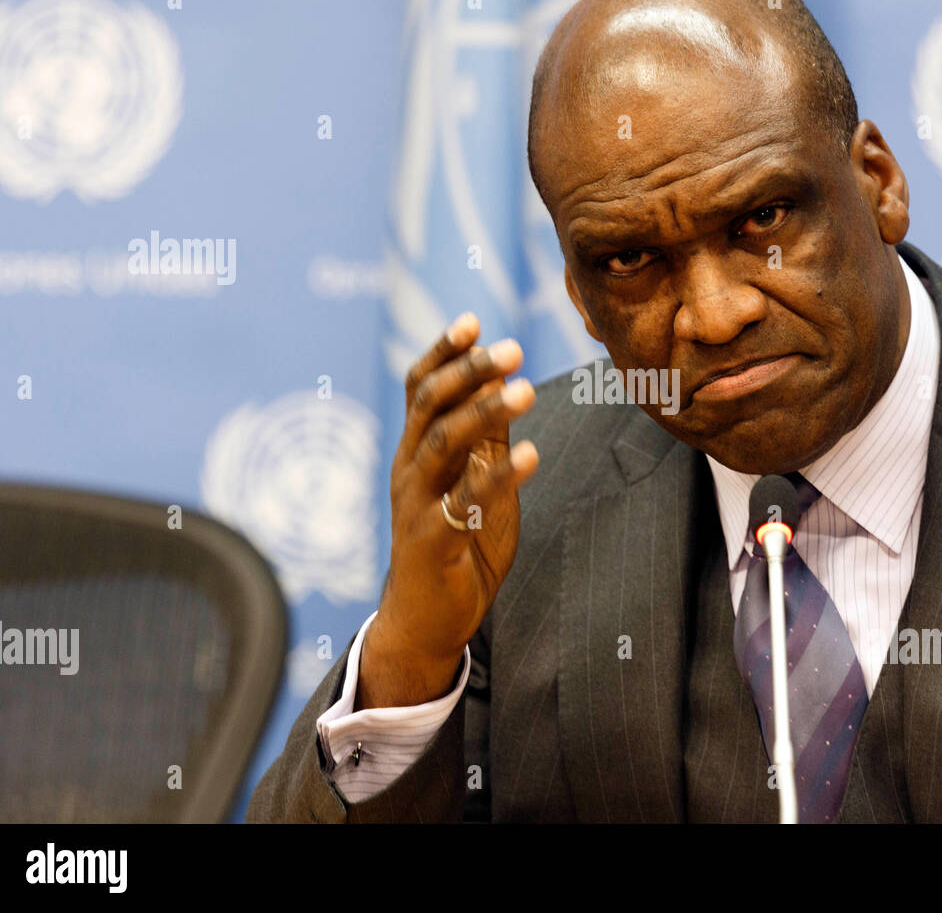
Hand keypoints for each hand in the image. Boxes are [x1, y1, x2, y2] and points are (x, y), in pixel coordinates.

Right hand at [356, 313, 538, 708]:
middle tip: (513, 348)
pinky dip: (499, 475)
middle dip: (470, 371)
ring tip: (525, 389)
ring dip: (484, 412)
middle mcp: (409, 469)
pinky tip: (532, 454)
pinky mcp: (433, 540)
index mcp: (416, 450)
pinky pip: (465, 500)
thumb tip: (501, 381)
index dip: (444, 352)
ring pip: (442, 444)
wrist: (428, 619)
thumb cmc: (456, 544)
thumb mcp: (473, 480)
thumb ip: (484, 436)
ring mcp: (416, 504)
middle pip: (430, 405)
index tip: (474, 321)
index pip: (420, 388)